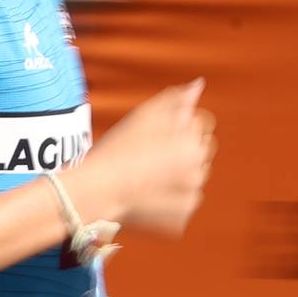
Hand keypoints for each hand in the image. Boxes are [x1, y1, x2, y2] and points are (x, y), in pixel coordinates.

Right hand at [78, 79, 215, 236]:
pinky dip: (173, 194)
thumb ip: (177, 97)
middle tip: (148, 155)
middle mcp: (199, 166)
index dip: (175, 127)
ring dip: (179, 172)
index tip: (153, 135)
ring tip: (148, 172)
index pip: (200, 125)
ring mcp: (193, 191)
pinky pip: (186, 197)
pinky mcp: (185, 212)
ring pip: (194, 174)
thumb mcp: (145, 114)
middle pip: (200, 150)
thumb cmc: (118, 147)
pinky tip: (150, 189)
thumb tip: (199, 84)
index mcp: (193, 140)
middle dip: (181, 150)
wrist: (97, 190)